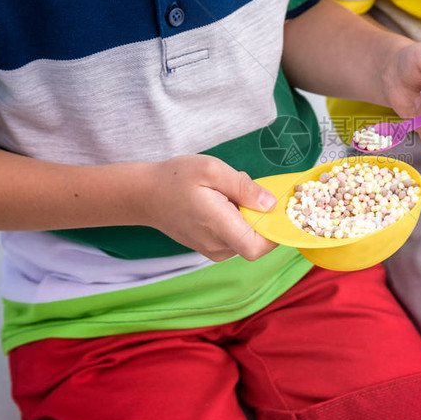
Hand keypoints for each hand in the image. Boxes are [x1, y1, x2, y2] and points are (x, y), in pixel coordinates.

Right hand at [142, 155, 277, 261]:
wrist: (145, 194)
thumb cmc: (176, 178)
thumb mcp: (212, 170)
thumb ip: (243, 187)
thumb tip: (270, 204)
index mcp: (218, 226)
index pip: (257, 247)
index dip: (274, 233)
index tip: (275, 209)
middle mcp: (217, 245)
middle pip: (256, 241)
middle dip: (260, 216)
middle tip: (242, 189)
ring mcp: (213, 249)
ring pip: (246, 238)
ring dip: (247, 216)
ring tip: (226, 193)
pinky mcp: (210, 248)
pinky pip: (235, 237)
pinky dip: (237, 220)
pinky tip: (221, 201)